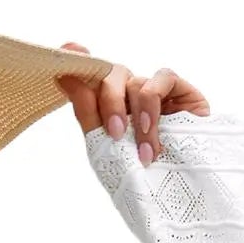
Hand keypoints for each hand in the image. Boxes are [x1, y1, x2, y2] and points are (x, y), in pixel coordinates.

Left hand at [54, 44, 209, 164]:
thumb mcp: (106, 145)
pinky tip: (151, 128)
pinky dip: (152, 104)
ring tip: (144, 151)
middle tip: (114, 132)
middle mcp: (128, 95)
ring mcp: (153, 90)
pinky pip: (161, 79)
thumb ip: (85, 110)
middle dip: (109, 102)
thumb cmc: (141, 174)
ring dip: (137, 118)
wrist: (178, 191)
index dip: (80, 62)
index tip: (68, 51)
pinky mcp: (179, 89)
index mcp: (107, 107)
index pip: (91, 77)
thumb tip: (64, 76)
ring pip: (134, 82)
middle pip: (110, 76)